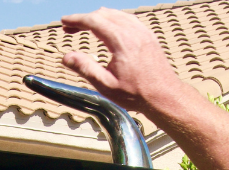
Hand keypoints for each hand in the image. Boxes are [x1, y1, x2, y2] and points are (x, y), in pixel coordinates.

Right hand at [59, 8, 187, 114]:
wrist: (164, 96)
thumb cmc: (137, 93)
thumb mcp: (106, 85)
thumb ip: (85, 68)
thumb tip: (66, 57)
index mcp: (121, 41)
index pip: (93, 21)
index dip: (76, 20)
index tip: (64, 22)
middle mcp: (133, 31)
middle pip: (103, 14)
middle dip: (84, 19)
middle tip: (70, 28)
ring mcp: (142, 31)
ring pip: (116, 14)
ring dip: (98, 18)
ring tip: (86, 27)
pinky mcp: (148, 35)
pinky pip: (127, 19)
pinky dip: (113, 19)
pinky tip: (108, 28)